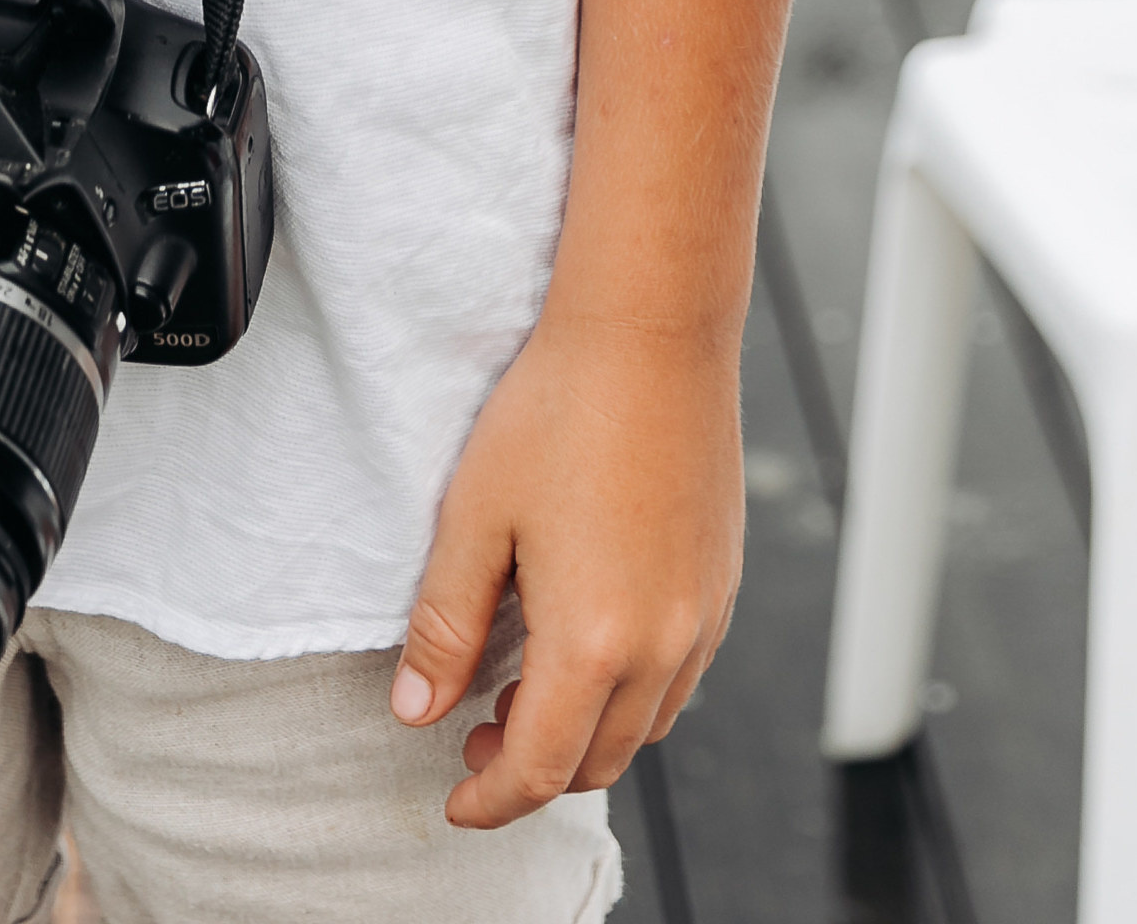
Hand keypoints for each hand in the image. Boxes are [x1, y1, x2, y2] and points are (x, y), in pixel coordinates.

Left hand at [389, 314, 742, 828]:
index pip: (538, 768)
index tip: (454, 802)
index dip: (490, 801)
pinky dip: (630, 696)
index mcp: (593, 642)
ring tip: (523, 694)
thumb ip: (445, 625)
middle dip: (532, 771)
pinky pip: (679, 679)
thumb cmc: (557, 409)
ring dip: (584, 736)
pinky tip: (587, 648)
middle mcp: (662, 646)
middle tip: (474, 737)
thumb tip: (415, 709)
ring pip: (645, 728)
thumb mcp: (475, 516)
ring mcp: (702, 618)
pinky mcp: (721, 585)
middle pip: (596, 761)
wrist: (650, 333)